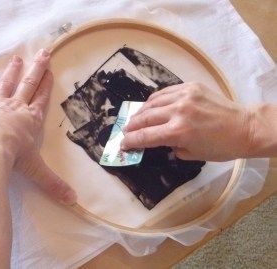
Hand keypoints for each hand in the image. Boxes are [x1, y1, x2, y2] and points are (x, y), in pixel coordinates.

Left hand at [0, 49, 75, 204]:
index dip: (47, 86)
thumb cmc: (13, 157)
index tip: (51, 71)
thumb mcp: (36, 171)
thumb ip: (54, 184)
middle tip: (42, 52)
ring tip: (16, 57)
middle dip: (37, 68)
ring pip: (6, 83)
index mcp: (31, 120)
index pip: (42, 99)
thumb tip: (74, 200)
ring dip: (12, 70)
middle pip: (29, 84)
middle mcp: (16, 108)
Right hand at [121, 83, 253, 160]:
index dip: (131, 141)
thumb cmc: (221, 147)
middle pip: (145, 117)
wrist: (245, 127)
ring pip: (152, 102)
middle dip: (131, 126)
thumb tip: (162, 140)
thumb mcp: (193, 154)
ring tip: (136, 118)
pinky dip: (155, 100)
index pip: (145, 136)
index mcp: (178, 132)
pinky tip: (151, 105)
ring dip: (140, 111)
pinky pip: (165, 92)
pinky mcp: (190, 87)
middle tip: (126, 131)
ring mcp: (184, 96)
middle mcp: (177, 112)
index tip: (122, 144)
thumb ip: (172, 147)